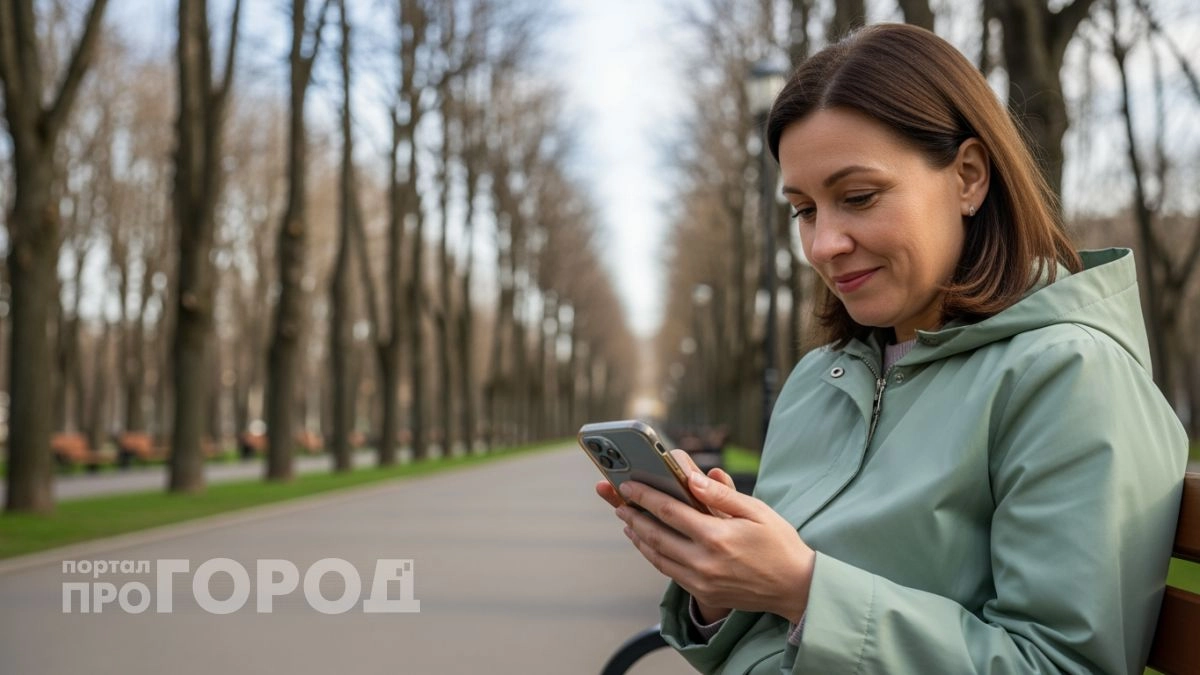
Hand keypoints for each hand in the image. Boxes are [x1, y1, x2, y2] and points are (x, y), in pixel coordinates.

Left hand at [596, 450, 815, 623]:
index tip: (627, 485)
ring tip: (626, 520)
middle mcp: (704, 562)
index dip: (645, 496)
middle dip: (633, 515)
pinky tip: (647, 543)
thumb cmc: (779, 543)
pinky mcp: (703, 593)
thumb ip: (722, 495)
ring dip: (638, 537)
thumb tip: (692, 477)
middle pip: (656, 534)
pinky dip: (653, 555)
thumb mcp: (757, 511)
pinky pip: (668, 572)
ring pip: (658, 556)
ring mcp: (701, 581)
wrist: (796, 588)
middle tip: (617, 501)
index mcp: (717, 536)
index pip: (670, 511)